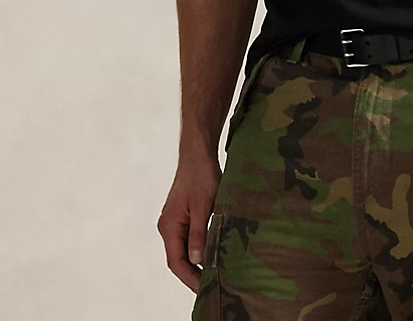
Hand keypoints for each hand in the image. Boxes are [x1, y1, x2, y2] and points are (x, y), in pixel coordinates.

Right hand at [157, 150, 221, 293]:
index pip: (176, 262)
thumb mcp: (203, 206)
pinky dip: (198, 249)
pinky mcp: (182, 215)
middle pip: (179, 258)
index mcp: (169, 226)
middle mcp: (168, 226)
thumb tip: (197, 260)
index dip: (190, 278)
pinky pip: (188, 239)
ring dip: (196, 262)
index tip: (205, 289)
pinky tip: (211, 254)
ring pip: (184, 249)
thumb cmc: (201, 175)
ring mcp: (174, 221)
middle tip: (212, 286)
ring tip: (213, 275)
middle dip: (193, 274)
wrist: (198, 153)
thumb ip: (198, 234)